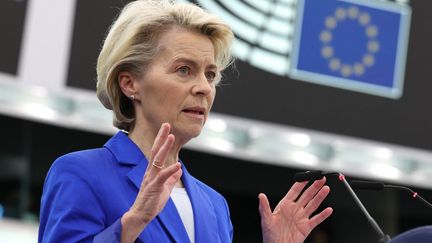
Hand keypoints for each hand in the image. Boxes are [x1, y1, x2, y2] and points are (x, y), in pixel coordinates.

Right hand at [121, 123, 181, 241]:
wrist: (141, 215)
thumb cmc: (151, 202)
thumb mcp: (165, 189)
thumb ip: (171, 178)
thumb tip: (179, 169)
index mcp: (153, 171)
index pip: (157, 152)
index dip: (162, 140)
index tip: (167, 129)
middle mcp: (150, 172)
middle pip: (156, 151)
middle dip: (161, 138)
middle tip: (166, 124)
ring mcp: (151, 179)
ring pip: (158, 160)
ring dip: (164, 148)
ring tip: (171, 137)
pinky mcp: (153, 188)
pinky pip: (162, 177)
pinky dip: (170, 170)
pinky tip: (178, 165)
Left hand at [258, 177, 332, 242]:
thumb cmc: (270, 235)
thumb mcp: (266, 220)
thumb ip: (264, 207)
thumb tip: (260, 196)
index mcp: (285, 205)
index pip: (295, 191)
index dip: (302, 182)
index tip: (308, 175)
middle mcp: (294, 209)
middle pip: (307, 195)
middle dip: (314, 186)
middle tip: (321, 178)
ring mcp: (301, 218)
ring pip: (313, 204)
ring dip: (320, 197)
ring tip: (326, 188)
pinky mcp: (306, 227)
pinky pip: (316, 220)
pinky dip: (323, 215)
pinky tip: (329, 209)